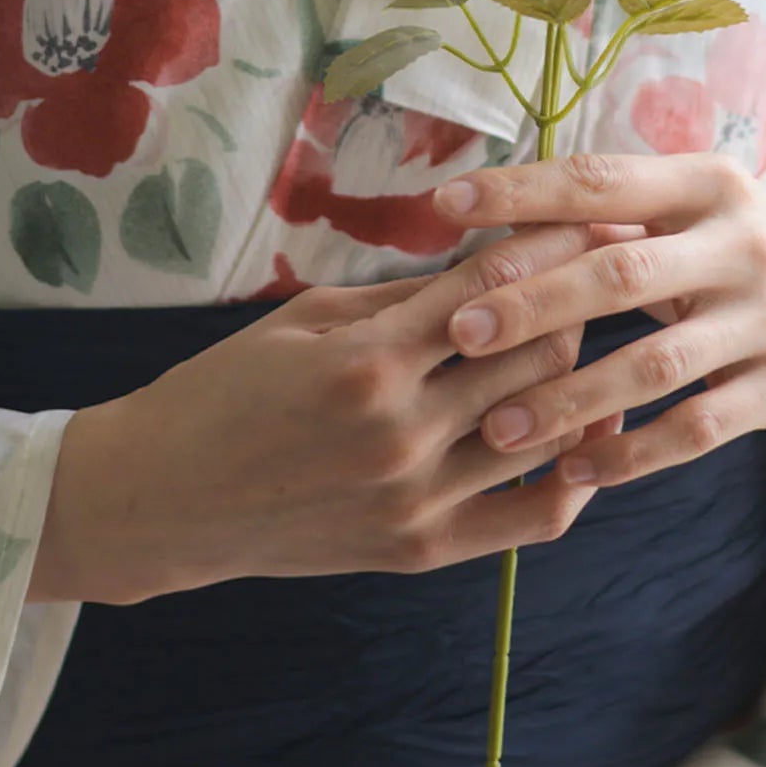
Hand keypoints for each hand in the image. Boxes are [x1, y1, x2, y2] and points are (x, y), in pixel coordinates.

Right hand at [28, 220, 636, 604]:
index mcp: (368, 360)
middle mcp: (401, 431)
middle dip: (576, 302)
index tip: (592, 216)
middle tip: (604, 271)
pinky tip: (589, 429)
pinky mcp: (421, 550)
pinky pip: (534, 517)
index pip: (492, 289)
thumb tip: (494, 260)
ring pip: (546, 427)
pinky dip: (576, 471)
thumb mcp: (304, 320)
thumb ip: (403, 299)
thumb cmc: (222, 390)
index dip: (551, 246)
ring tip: (602, 338)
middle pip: (535, 353)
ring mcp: (416, 498)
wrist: (160, 500)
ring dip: (583, 377)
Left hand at [429, 151, 765, 486]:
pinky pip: (697, 429)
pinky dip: (632, 452)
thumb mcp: (697, 214)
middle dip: (533, 304)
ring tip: (498, 430)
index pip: (600, 179)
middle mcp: (742, 242)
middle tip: (458, 335)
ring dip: (569, 398)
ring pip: (652, 364)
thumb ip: (613, 217)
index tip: (444, 205)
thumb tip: (492, 216)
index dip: (521, 191)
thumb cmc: (744, 255)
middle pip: (619, 271)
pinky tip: (576, 470)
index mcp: (706, 184)